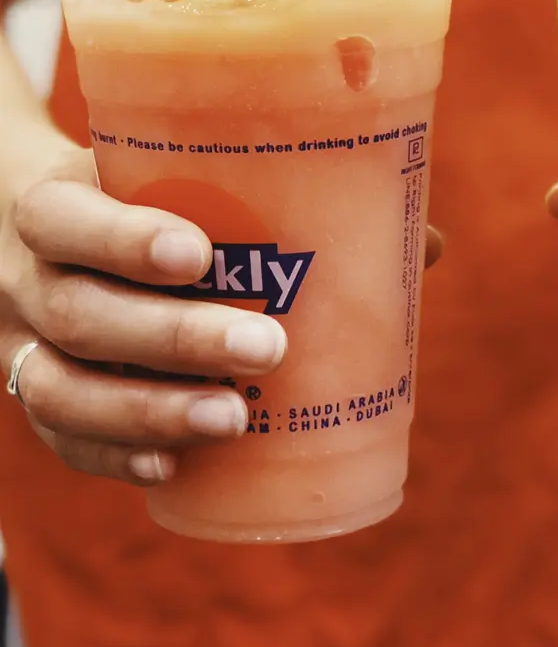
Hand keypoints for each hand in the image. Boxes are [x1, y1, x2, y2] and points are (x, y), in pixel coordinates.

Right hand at [0, 145, 442, 487]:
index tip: (202, 255)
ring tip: (231, 418)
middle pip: (79, 312)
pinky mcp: (37, 390)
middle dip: (172, 336)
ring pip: (61, 387)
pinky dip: (114, 452)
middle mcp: (28, 278)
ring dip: (146, 409)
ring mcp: (21, 343)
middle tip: (266, 346)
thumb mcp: (180, 180)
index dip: (123, 239)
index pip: (65, 216)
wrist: (37, 232)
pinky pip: (61, 435)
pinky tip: (171, 466)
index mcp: (60, 204)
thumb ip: (288, 199)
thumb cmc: (139, 200)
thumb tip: (428, 244)